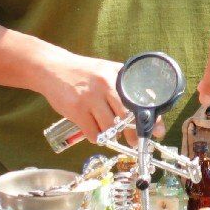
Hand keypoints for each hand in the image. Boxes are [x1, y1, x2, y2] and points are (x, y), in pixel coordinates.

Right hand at [38, 50, 163, 144]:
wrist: (52, 68)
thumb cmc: (84, 73)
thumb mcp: (107, 71)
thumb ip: (124, 86)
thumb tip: (147, 109)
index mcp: (117, 75)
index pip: (140, 99)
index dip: (150, 117)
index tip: (156, 130)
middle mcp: (106, 84)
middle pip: (127, 117)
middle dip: (133, 133)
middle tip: (134, 141)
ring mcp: (90, 97)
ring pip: (111, 128)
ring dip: (113, 135)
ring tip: (111, 134)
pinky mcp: (76, 110)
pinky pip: (94, 133)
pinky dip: (97, 137)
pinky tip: (95, 131)